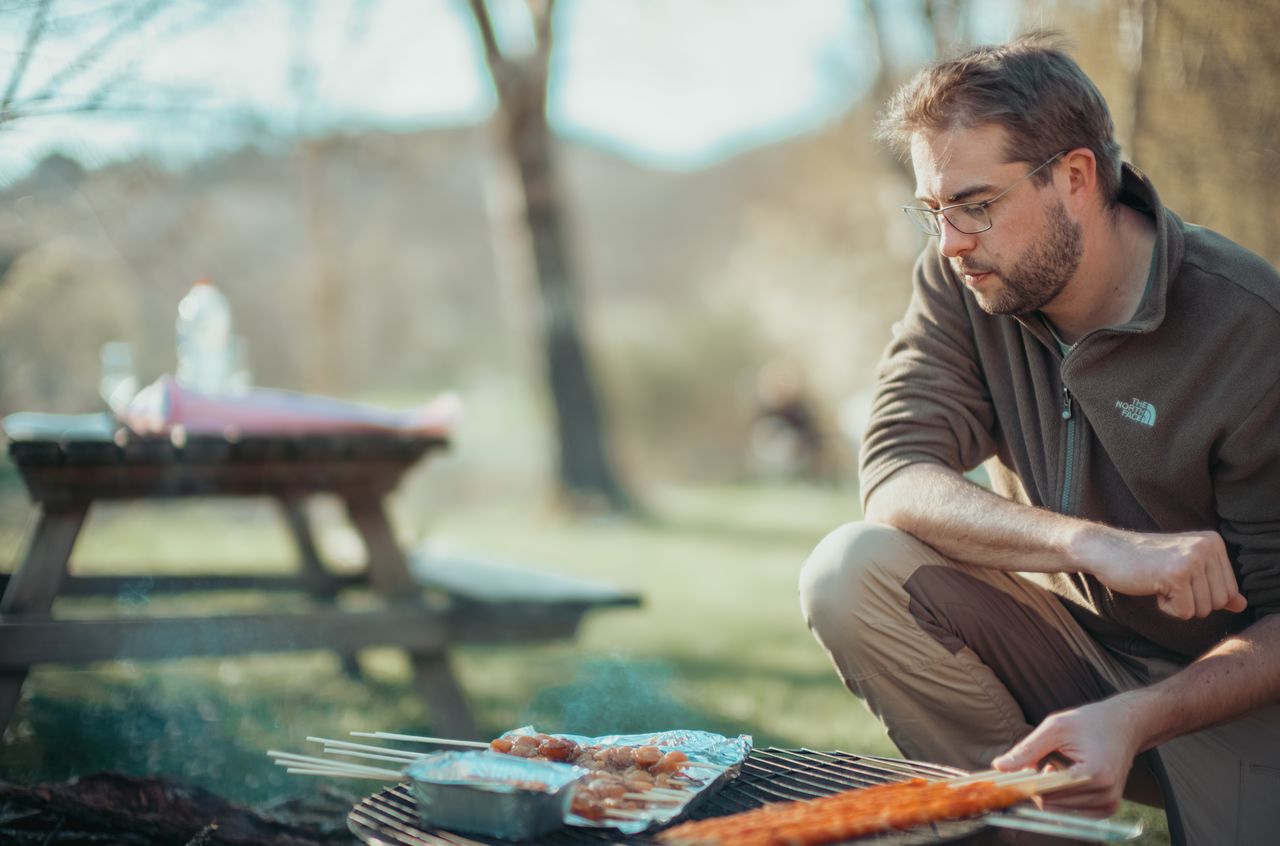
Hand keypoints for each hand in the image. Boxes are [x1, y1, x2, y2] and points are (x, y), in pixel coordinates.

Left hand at [992, 698, 1142, 816]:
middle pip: (1051, 803)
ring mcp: (1108, 804)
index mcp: (1094, 774)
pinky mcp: (1107, 809)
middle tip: (1037, 762)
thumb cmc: (1089, 722)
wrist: (1124, 726)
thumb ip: (1027, 749)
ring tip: (1053, 766)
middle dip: (1036, 785)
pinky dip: (1060, 797)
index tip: (1014, 771)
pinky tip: (1063, 777)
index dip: (1026, 782)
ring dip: (1048, 791)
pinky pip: (1071, 811)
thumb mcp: (1055, 728)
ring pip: (1058, 809)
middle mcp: (1105, 794)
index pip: (1048, 790)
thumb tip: (998, 767)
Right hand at [1080, 528, 1246, 618]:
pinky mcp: (1176, 574)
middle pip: (1219, 602)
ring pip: (1203, 610)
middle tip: (1167, 582)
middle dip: (1192, 602)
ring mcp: (1192, 559)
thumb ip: (1214, 586)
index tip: (1177, 578)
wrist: (1106, 550)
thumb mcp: (1185, 571)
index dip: (1202, 595)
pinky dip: (1166, 608)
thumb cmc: (1144, 562)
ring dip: (1178, 605)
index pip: (1230, 590)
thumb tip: (1242, 606)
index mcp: (1213, 542)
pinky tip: (1152, 587)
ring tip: (1159, 582)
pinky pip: (1184, 612)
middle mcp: (1207, 547)